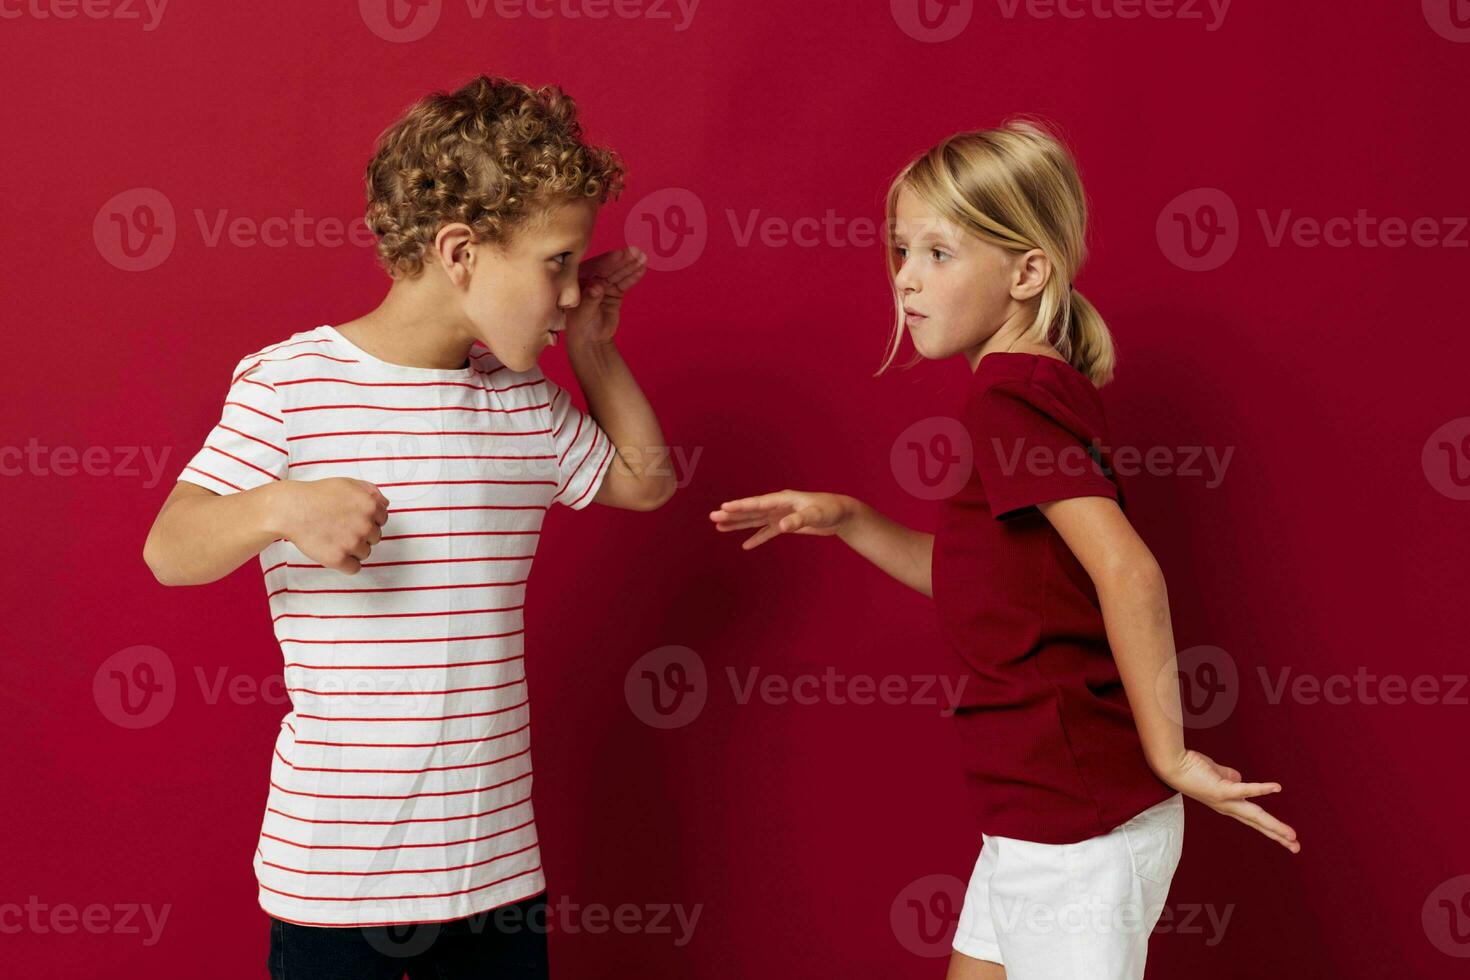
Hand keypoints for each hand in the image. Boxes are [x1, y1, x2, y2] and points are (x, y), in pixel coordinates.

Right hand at [270, 478, 388, 574]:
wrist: (291, 509)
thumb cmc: (317, 495)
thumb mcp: (348, 484)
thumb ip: (371, 492)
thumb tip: (384, 504)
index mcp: (371, 506)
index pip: (382, 520)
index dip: (368, 519)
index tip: (353, 519)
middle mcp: (365, 525)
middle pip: (375, 538)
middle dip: (361, 534)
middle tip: (341, 528)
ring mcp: (353, 543)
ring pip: (365, 553)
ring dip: (353, 549)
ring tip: (334, 538)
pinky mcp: (339, 559)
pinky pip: (354, 568)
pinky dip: (346, 564)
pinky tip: (335, 553)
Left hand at [565, 247, 648, 344]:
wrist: (590, 340)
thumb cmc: (579, 327)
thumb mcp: (582, 314)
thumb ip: (590, 299)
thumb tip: (596, 286)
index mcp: (578, 280)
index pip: (594, 268)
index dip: (607, 261)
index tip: (619, 255)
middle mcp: (591, 279)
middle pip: (608, 268)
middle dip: (622, 260)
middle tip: (636, 253)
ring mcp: (603, 285)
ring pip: (618, 273)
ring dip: (631, 266)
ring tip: (643, 258)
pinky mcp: (614, 292)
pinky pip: (624, 283)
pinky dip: (633, 276)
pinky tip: (642, 268)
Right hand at [709, 490, 856, 549]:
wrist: (842, 514)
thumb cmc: (830, 510)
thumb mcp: (816, 515)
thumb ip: (798, 520)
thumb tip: (781, 526)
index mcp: (783, 499)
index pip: (757, 503)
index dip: (740, 506)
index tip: (724, 507)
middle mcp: (779, 506)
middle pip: (751, 511)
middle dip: (732, 514)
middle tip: (713, 517)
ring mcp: (781, 515)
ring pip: (755, 520)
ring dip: (739, 524)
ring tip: (719, 526)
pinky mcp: (787, 524)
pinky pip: (767, 532)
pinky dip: (757, 538)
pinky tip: (745, 545)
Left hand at [1156, 749, 1300, 853]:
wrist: (1172, 765)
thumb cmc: (1193, 768)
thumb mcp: (1218, 776)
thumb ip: (1231, 778)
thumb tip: (1239, 778)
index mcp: (1228, 805)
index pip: (1254, 820)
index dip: (1271, 829)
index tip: (1288, 839)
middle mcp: (1228, 807)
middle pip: (1258, 823)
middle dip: (1277, 835)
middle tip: (1296, 848)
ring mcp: (1225, 800)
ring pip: (1254, 815)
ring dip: (1274, 825)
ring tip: (1291, 834)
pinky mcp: (1221, 789)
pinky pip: (1244, 789)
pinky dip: (1261, 788)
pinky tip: (1277, 788)